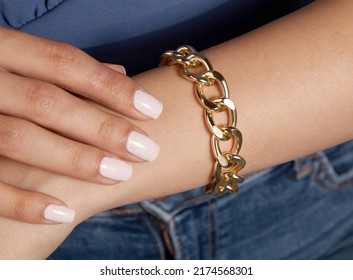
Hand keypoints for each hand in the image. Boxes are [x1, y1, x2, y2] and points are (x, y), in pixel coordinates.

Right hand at [0, 27, 162, 223]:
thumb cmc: (1, 85)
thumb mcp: (21, 63)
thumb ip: (63, 70)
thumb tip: (119, 72)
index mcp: (1, 49)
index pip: (64, 62)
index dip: (111, 86)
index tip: (153, 110)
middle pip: (46, 102)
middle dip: (102, 127)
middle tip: (147, 149)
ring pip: (19, 138)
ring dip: (75, 160)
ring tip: (121, 174)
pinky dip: (23, 202)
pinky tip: (65, 214)